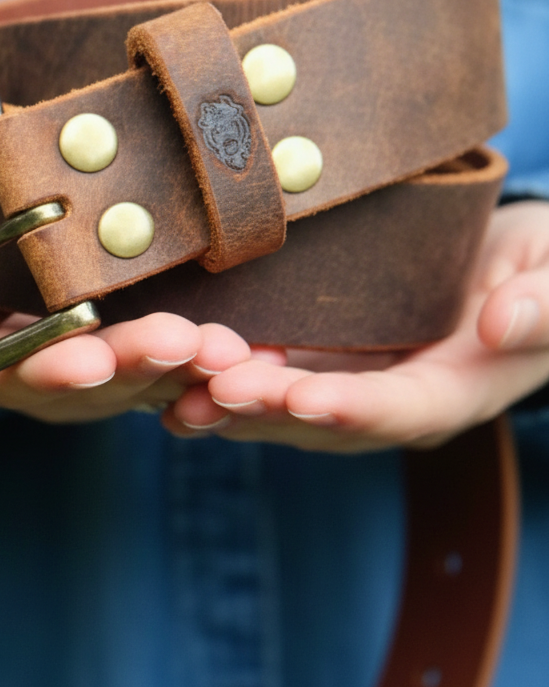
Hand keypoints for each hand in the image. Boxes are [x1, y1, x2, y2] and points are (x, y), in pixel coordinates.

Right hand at [0, 177, 260, 421]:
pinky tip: (265, 351)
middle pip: (98, 384)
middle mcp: (43, 374)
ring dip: (193, 366)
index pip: (13, 375)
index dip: (47, 368)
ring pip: (152, 376)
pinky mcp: (144, 330)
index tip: (81, 356)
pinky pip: (188, 359)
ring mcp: (100, 357)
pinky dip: (223, 360)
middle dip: (139, 367)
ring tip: (235, 350)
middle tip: (183, 346)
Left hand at [163, 200, 548, 451]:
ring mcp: (357, 385)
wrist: (520, 266)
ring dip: (230, 402)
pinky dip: (225, 372)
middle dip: (266, 409)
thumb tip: (498, 327)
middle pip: (324, 419)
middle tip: (211, 390)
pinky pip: (273, 373)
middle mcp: (397, 404)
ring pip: (285, 406)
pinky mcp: (329, 360)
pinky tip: (177, 364)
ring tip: (175, 390)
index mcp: (457, 393)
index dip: (350, 407)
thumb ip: (544, 308)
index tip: (301, 395)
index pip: (401, 410)